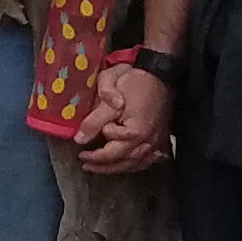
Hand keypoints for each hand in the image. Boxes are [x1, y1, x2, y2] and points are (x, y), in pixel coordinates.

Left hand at [76, 62, 172, 176]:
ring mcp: (157, 141)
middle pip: (123, 163)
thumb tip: (79, 139)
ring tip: (102, 168)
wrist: (160, 72)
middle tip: (86, 165)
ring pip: (137, 164)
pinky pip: (150, 159)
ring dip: (118, 168)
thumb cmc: (134, 79)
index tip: (81, 152)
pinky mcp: (162, 138)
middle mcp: (148, 141)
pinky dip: (137, 164)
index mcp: (134, 132)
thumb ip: (94, 119)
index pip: (110, 152)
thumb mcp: (108, 97)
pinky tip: (127, 164)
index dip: (94, 153)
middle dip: (103, 166)